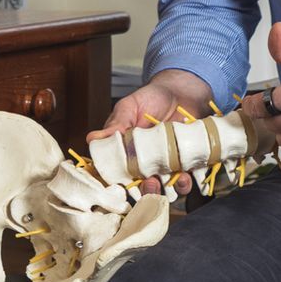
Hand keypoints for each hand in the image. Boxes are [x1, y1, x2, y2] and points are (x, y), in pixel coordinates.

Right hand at [88, 68, 212, 195]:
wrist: (182, 90)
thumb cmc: (152, 97)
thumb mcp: (130, 106)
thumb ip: (117, 123)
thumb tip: (92, 138)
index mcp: (128, 153)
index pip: (120, 175)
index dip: (120, 185)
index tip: (124, 186)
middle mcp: (146, 163)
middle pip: (143, 187)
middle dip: (147, 191)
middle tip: (150, 182)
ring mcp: (167, 165)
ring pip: (166, 188)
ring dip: (170, 189)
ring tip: (174, 178)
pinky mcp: (186, 163)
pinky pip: (187, 180)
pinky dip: (187, 181)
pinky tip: (188, 173)